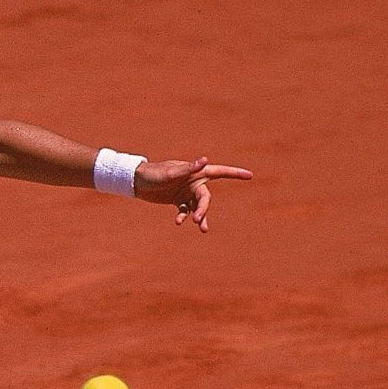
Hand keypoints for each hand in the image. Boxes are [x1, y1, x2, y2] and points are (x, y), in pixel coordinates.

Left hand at [134, 156, 254, 231]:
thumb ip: (188, 168)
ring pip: (198, 207)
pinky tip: (178, 222)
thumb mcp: (171, 173)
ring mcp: (187, 192)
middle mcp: (194, 182)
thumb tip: (204, 160)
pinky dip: (183, 216)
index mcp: (196, 172)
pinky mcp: (178, 201)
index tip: (250, 175)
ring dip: (199, 216)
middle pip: (206, 198)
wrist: (138, 181)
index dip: (235, 173)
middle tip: (198, 220)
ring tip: (201, 227)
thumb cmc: (155, 173)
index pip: (220, 172)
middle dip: (204, 209)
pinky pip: (185, 211)